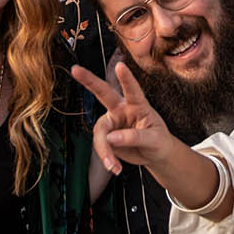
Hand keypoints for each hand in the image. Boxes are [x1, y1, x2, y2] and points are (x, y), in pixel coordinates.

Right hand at [72, 61, 185, 175]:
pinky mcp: (106, 135)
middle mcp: (122, 109)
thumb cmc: (158, 141)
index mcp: (138, 105)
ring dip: (104, 149)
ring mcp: (112, 121)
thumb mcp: (153, 140)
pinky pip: (100, 145)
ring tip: (113, 166)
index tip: (120, 66)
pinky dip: (106, 158)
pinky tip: (114, 168)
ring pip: (100, 132)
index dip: (126, 79)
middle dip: (89, 81)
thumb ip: (134, 137)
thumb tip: (111, 138)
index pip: (132, 90)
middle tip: (75, 69)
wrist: (154, 154)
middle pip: (103, 93)